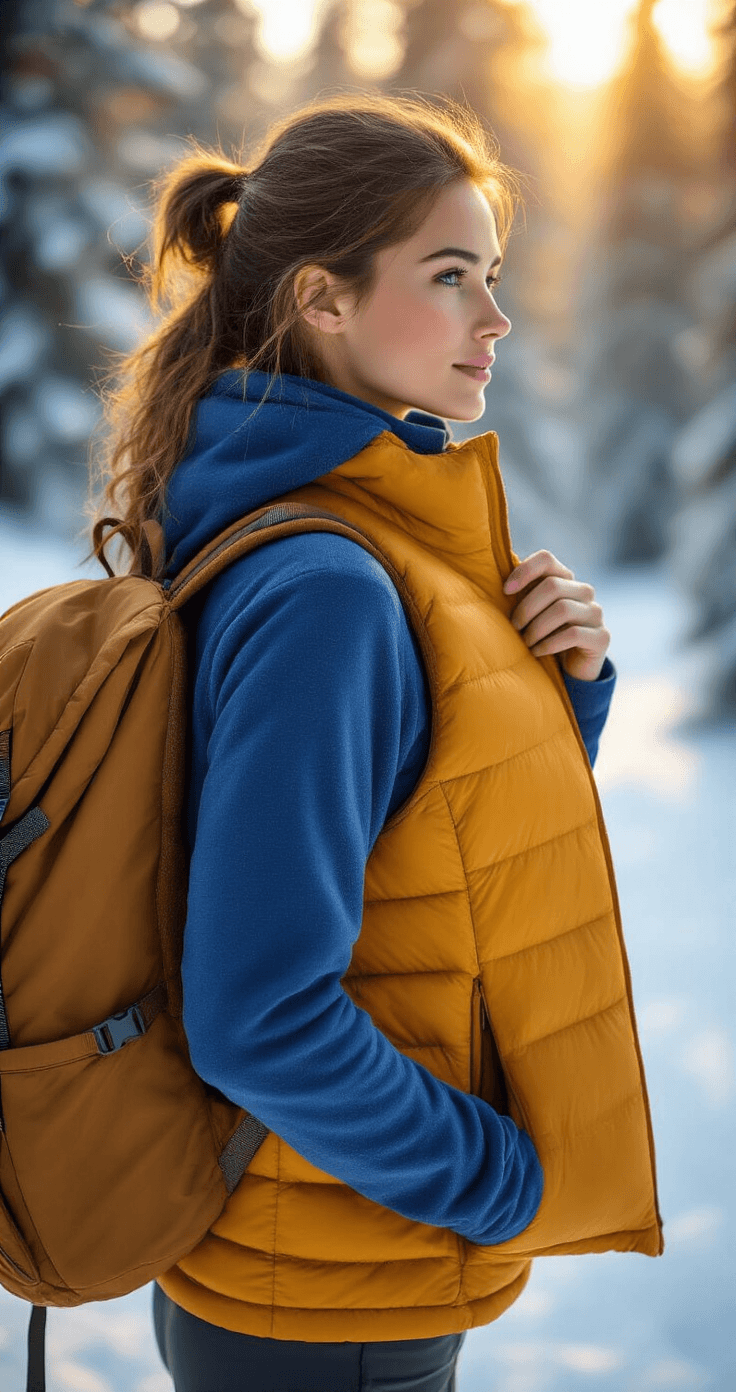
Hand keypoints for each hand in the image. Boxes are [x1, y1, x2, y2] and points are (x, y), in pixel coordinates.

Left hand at [502, 550, 610, 681]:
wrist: (568, 669)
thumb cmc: (541, 635)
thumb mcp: (528, 613)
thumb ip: (517, 594)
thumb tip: (489, 578)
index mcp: (564, 579)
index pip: (546, 559)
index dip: (524, 571)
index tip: (505, 591)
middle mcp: (583, 591)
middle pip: (552, 586)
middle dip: (526, 608)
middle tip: (514, 627)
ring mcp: (595, 613)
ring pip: (562, 609)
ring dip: (536, 628)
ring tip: (525, 642)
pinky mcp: (602, 637)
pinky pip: (573, 634)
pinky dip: (549, 644)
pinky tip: (537, 652)